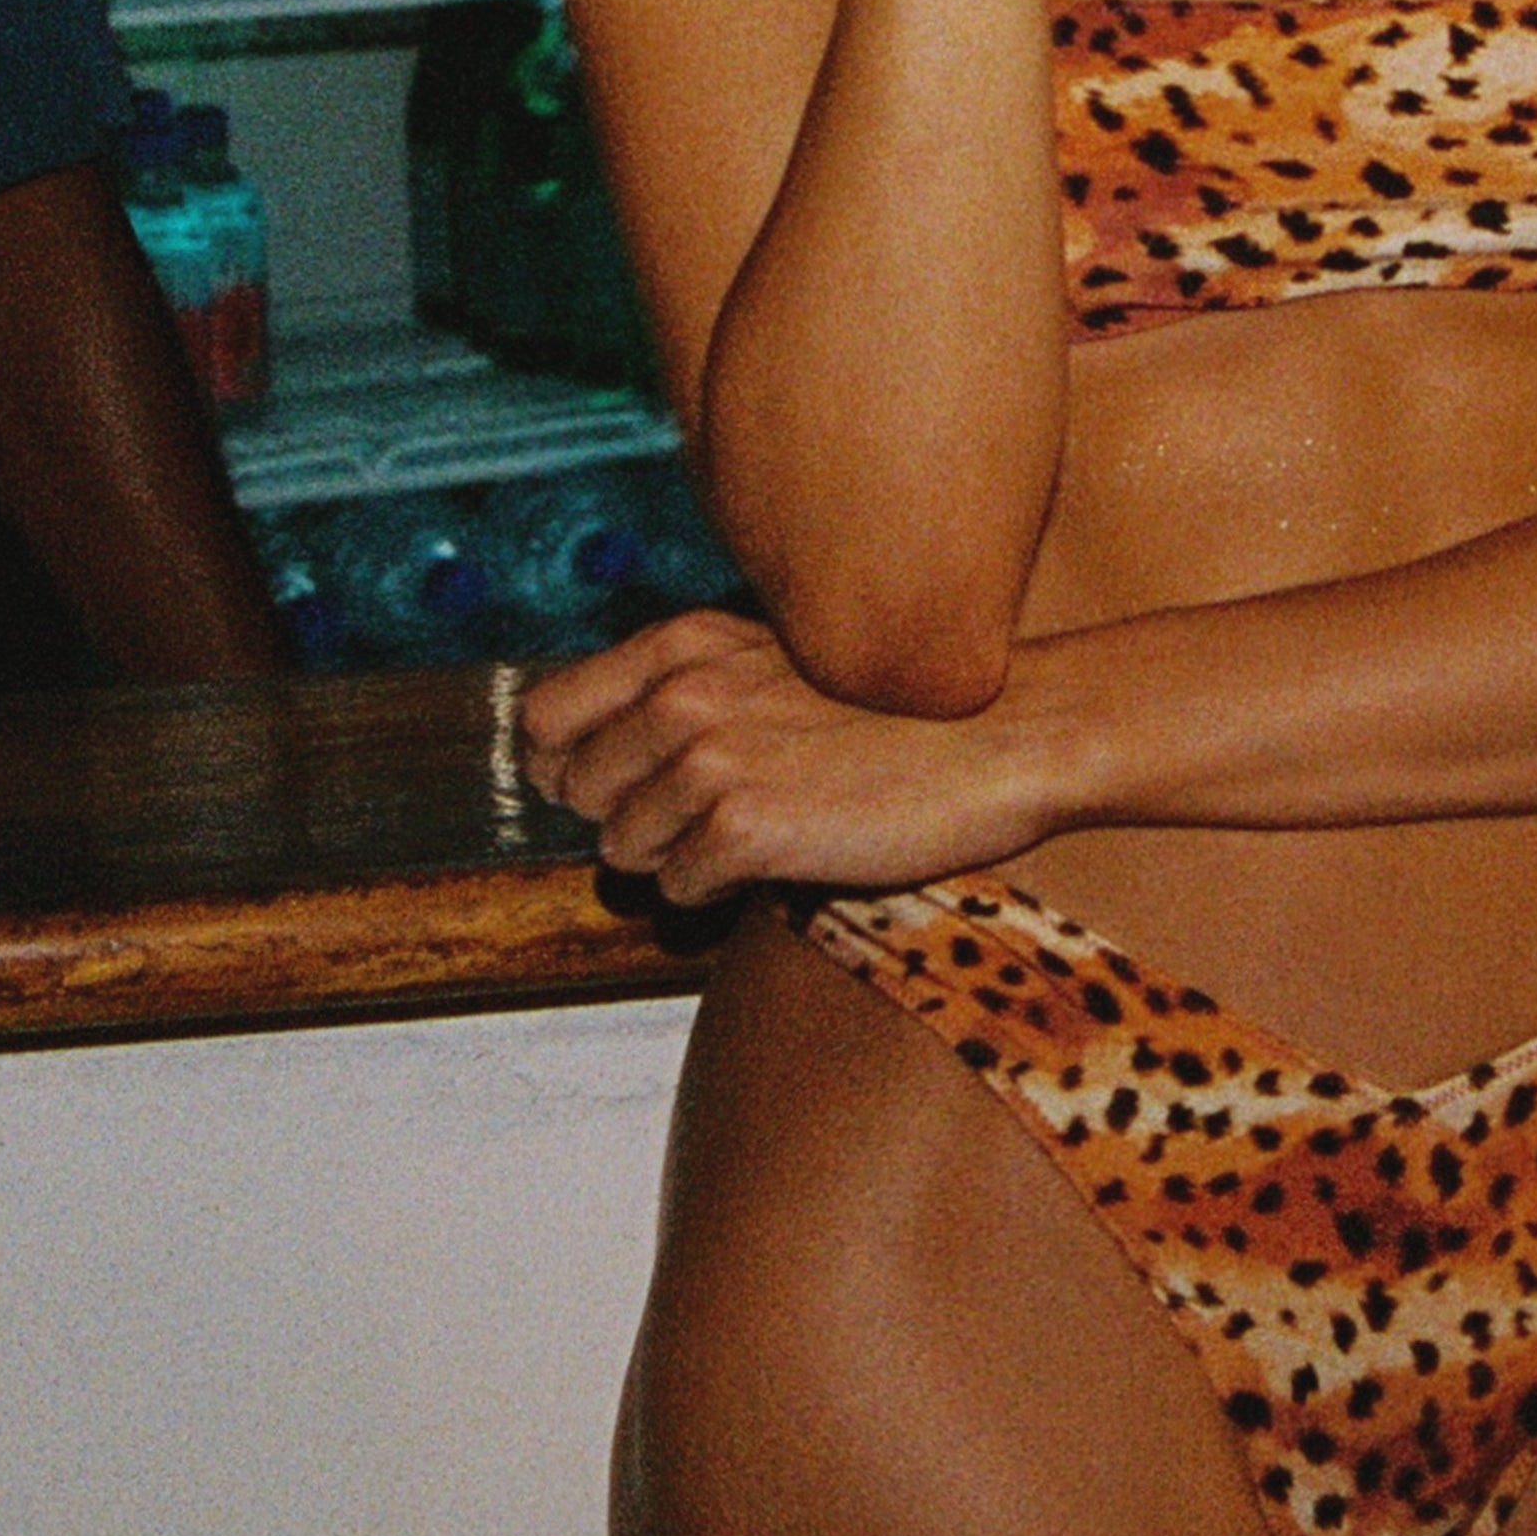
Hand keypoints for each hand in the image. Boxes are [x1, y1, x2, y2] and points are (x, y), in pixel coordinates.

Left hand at [518, 609, 1058, 909]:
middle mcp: (683, 695)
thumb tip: (570, 756)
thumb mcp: (766, 663)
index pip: (543, 715)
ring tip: (752, 829)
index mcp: (682, 646)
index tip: (608, 783)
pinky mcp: (746, 829)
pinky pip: (678, 888)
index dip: (562, 762)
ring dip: (675, 854)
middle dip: (626, 814)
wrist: (993, 738)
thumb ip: (677, 688)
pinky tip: (777, 855)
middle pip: (574, 789)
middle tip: (702, 813)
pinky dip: (716, 889)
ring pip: (622, 847)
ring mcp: (712, 761)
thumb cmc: (883, 709)